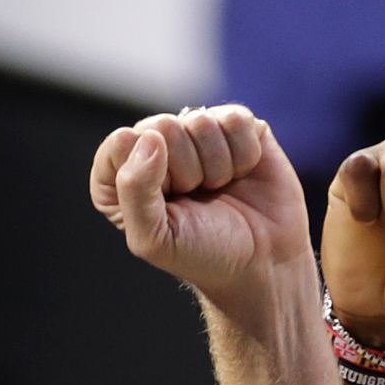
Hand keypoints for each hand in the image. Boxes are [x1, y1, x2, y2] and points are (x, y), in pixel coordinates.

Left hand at [90, 104, 309, 328]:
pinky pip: (237, 120)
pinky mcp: (237, 126)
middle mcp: (158, 146)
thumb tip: (151, 138)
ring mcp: (198, 133)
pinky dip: (245, 154)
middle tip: (198, 199)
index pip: (120, 143)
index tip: (169, 203)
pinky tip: (242, 174)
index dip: (147, 173)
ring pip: (202, 122)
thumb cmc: (204, 255)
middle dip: (187, 170)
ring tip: (220, 189)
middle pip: (163, 126)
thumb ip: (133, 191)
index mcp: (123, 173)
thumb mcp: (155, 239)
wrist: (264, 263)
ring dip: (218, 167)